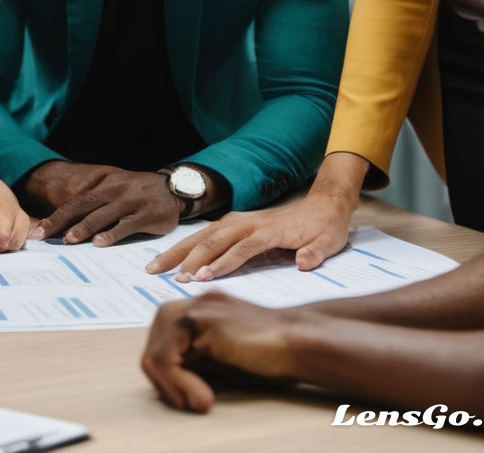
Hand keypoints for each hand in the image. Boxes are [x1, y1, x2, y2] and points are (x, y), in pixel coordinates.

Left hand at [26, 162, 183, 245]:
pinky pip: (126, 225)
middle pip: (82, 207)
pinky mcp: (146, 215)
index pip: (75, 203)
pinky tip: (100, 243)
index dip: (56, 217)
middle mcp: (114, 192)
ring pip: (102, 215)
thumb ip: (98, 205)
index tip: (39, 232)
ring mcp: (130, 202)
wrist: (174, 188)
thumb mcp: (117, 191)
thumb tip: (69, 226)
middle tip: (43, 237)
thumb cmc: (139, 193)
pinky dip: (112, 234)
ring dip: (84, 228)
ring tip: (68, 240)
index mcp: (104, 186)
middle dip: (61, 223)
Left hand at [141, 292, 298, 412]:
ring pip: (154, 349)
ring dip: (169, 384)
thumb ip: (198, 361)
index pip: (163, 340)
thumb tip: (168, 381)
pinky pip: (165, 355)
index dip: (169, 374)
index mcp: (200, 310)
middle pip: (153, 342)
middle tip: (188, 403)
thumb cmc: (270, 354)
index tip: (189, 400)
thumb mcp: (224, 359)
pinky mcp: (199, 319)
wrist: (300, 341)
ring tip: (197, 403)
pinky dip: (176, 382)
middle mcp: (193, 302)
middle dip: (164, 379)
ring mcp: (195, 307)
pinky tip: (202, 398)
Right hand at [145, 188, 352, 279]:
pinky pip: (206, 234)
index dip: (221, 263)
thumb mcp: (329, 242)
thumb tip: (302, 262)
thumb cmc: (324, 228)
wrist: (323, 205)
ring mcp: (239, 220)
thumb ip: (315, 253)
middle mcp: (247, 222)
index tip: (200, 278)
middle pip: (212, 240)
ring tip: (155, 266)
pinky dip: (187, 245)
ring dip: (178, 251)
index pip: (241, 248)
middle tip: (167, 276)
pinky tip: (172, 256)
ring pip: (203, 236)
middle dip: (187, 258)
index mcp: (268, 230)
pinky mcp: (235, 223)